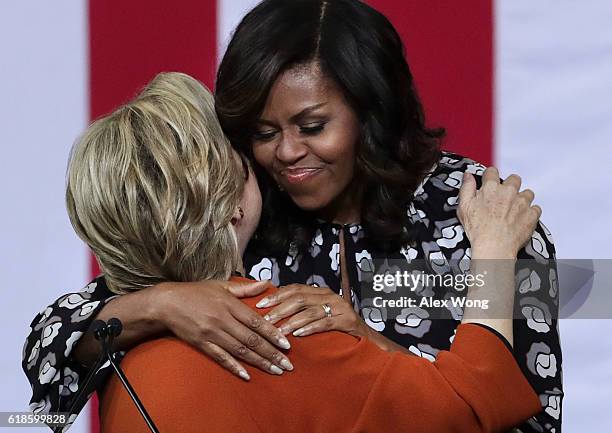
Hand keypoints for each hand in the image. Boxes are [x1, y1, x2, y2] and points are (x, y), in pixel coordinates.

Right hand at [152, 279, 293, 380]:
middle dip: (271, 353)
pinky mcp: (202, 344)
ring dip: (259, 362)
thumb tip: (267, 283)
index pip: (256, 321)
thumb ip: (245, 288)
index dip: (273, 334)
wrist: (166, 303)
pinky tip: (247, 375)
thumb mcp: (221, 285)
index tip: (287, 344)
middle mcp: (223, 320)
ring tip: (275, 371)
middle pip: (252, 339)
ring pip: (240, 350)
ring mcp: (212, 334)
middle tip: (288, 365)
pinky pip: (221, 357)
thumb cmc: (195, 292)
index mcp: (229, 304)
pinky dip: (234, 366)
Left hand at [256, 284, 369, 337]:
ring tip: (278, 331)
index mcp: (321, 292)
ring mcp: (340, 307)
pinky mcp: (347, 321)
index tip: (260, 304)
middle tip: (265, 320)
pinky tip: (298, 335)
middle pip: (299, 298)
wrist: (368, 339)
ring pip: (310, 311)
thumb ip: (302, 310)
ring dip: (291, 321)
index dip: (276, 295)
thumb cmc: (338, 328)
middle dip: (280, 309)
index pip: (295, 288)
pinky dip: (309, 328)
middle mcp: (330, 296)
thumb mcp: (319, 314)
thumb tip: (274, 309)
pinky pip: (324, 323)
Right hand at [458, 167, 541, 258]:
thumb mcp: (464, 206)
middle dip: (510, 185)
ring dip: (522, 198)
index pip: (492, 172)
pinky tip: (522, 218)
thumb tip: (468, 176)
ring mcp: (522, 202)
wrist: (494, 247)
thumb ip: (467, 188)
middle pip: (514, 179)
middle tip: (504, 197)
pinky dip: (531, 212)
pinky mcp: (532, 214)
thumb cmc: (478, 229)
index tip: (490, 182)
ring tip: (514, 209)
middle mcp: (509, 191)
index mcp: (491, 188)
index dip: (490, 177)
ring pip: (528, 193)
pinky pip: (536, 208)